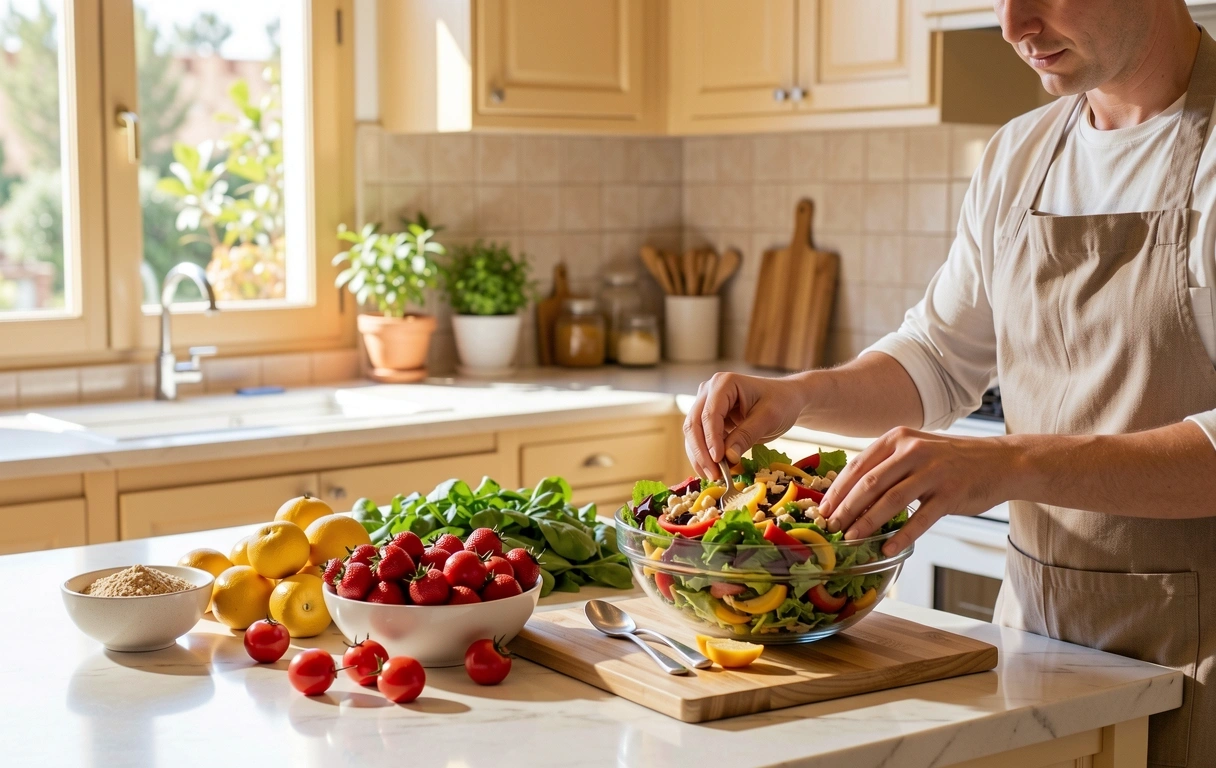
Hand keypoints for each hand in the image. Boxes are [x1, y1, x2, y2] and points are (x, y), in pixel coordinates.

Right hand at [683, 373, 805, 478]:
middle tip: (714, 474)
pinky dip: (704, 455)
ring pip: (693, 434)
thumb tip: (728, 457)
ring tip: (714, 476)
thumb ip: (747, 435)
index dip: (711, 439)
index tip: (718, 460)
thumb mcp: (768, 418)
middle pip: (695, 424)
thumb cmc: (781, 402)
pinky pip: (700, 439)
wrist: (787, 399)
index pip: (710, 414)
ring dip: (700, 457)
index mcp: (724, 383)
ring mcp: (706, 404)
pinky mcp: (708, 419)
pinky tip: (713, 470)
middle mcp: (709, 391)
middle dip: (702, 452)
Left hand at [819, 427, 1010, 555]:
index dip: (837, 490)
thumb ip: (886, 466)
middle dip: (846, 509)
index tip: (822, 510)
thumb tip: (849, 495)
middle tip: (830, 528)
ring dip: (867, 523)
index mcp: (897, 438)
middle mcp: (913, 450)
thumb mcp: (915, 450)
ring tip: (850, 539)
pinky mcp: (951, 493)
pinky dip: (901, 536)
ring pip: (891, 501)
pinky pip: (920, 519)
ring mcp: (933, 471)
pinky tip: (887, 548)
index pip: (858, 465)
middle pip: (869, 483)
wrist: (1000, 461)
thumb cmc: (950, 460)